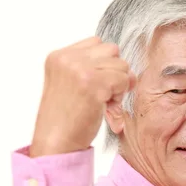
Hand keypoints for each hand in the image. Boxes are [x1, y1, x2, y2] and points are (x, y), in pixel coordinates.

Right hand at [29, 36, 135, 156]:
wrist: (55, 142)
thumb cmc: (64, 119)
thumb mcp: (71, 85)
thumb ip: (93, 70)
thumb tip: (130, 71)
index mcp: (58, 56)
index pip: (96, 43)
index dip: (103, 64)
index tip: (96, 84)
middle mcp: (68, 58)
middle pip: (111, 50)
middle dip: (113, 71)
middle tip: (102, 94)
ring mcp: (81, 69)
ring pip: (121, 64)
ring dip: (118, 85)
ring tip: (102, 102)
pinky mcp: (95, 84)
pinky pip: (124, 80)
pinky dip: (120, 95)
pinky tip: (105, 107)